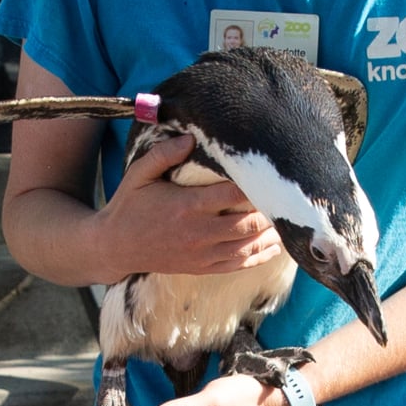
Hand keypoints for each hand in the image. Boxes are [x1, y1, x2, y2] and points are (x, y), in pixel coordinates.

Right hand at [91, 133, 283, 278]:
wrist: (115, 247)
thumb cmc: (129, 206)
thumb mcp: (139, 174)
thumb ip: (164, 155)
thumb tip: (190, 138)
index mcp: (187, 206)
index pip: (233, 195)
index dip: (256, 187)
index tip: (272, 177)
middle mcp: (199, 232)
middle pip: (247, 223)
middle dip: (271, 212)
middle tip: (288, 201)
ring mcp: (202, 253)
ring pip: (247, 246)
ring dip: (271, 235)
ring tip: (290, 223)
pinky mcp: (202, 267)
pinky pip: (238, 264)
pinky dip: (260, 257)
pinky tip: (275, 248)